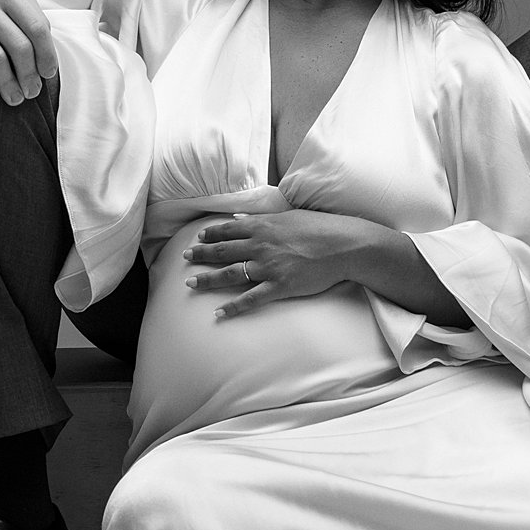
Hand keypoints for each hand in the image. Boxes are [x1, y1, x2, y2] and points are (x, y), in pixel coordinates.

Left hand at [181, 210, 378, 317]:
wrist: (344, 246)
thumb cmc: (320, 228)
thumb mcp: (289, 216)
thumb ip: (262, 218)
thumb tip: (241, 217)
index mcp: (263, 226)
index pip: (228, 230)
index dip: (211, 235)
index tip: (198, 239)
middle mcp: (260, 246)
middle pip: (223, 251)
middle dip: (201, 256)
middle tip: (185, 259)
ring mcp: (268, 267)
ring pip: (230, 275)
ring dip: (207, 280)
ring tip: (191, 284)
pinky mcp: (279, 287)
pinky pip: (250, 299)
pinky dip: (233, 307)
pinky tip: (219, 313)